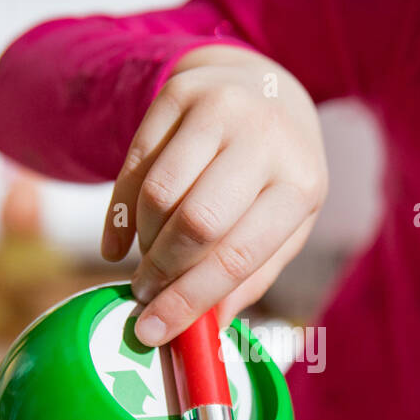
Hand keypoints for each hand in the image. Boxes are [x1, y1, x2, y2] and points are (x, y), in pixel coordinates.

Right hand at [101, 44, 327, 345]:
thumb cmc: (277, 176)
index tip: (153, 330)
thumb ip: (250, 277)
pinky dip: (119, 211)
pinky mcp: (179, 91)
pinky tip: (120, 237)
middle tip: (146, 294)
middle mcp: (265, 139)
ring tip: (147, 258)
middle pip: (195, 223)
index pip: (236, 255)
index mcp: (300, 185)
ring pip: (158, 193)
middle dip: (162, 271)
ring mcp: (221, 109)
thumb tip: (205, 329)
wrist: (267, 89)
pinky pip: (134, 162)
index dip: (189, 299)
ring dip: (143, 240)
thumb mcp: (286, 225)